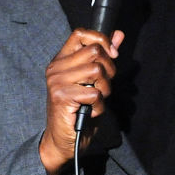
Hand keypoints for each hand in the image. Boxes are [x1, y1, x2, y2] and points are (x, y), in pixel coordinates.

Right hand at [38, 28, 123, 174]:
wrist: (63, 140)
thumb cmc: (79, 109)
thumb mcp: (94, 80)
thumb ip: (104, 56)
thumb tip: (119, 34)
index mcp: (62, 59)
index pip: (81, 33)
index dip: (101, 40)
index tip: (112, 55)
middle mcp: (56, 67)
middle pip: (95, 51)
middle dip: (109, 69)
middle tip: (103, 86)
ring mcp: (57, 81)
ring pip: (96, 70)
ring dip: (104, 89)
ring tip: (96, 99)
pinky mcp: (62, 97)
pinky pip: (94, 93)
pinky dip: (99, 105)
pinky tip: (90, 110)